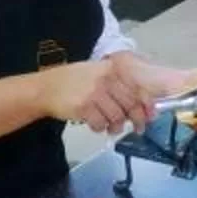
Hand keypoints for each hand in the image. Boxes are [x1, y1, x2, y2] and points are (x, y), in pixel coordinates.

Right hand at [39, 52, 158, 135]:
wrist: (45, 88)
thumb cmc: (73, 82)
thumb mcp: (96, 73)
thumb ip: (118, 85)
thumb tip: (142, 103)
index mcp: (111, 69)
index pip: (137, 88)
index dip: (147, 104)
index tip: (151, 116)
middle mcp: (105, 79)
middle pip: (130, 104)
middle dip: (136, 120)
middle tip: (137, 128)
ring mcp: (94, 93)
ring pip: (117, 117)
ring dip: (115, 126)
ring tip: (111, 127)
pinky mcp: (84, 107)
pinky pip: (100, 124)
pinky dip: (99, 128)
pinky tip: (94, 124)